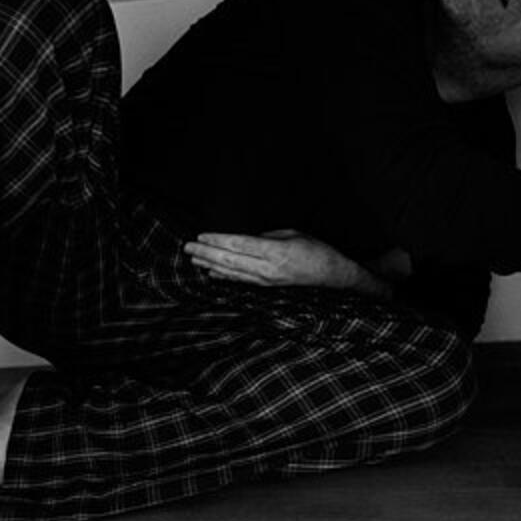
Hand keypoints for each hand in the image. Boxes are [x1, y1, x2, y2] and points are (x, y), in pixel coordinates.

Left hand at [183, 230, 391, 297]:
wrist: (333, 275)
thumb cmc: (316, 250)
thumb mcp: (292, 234)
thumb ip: (266, 237)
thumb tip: (245, 239)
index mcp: (275, 251)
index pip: (239, 245)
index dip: (218, 241)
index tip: (201, 236)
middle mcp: (268, 268)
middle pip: (231, 260)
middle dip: (206, 253)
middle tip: (188, 248)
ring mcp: (267, 280)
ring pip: (232, 272)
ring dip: (211, 265)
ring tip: (194, 259)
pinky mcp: (267, 286)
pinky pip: (241, 281)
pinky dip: (224, 276)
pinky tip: (212, 272)